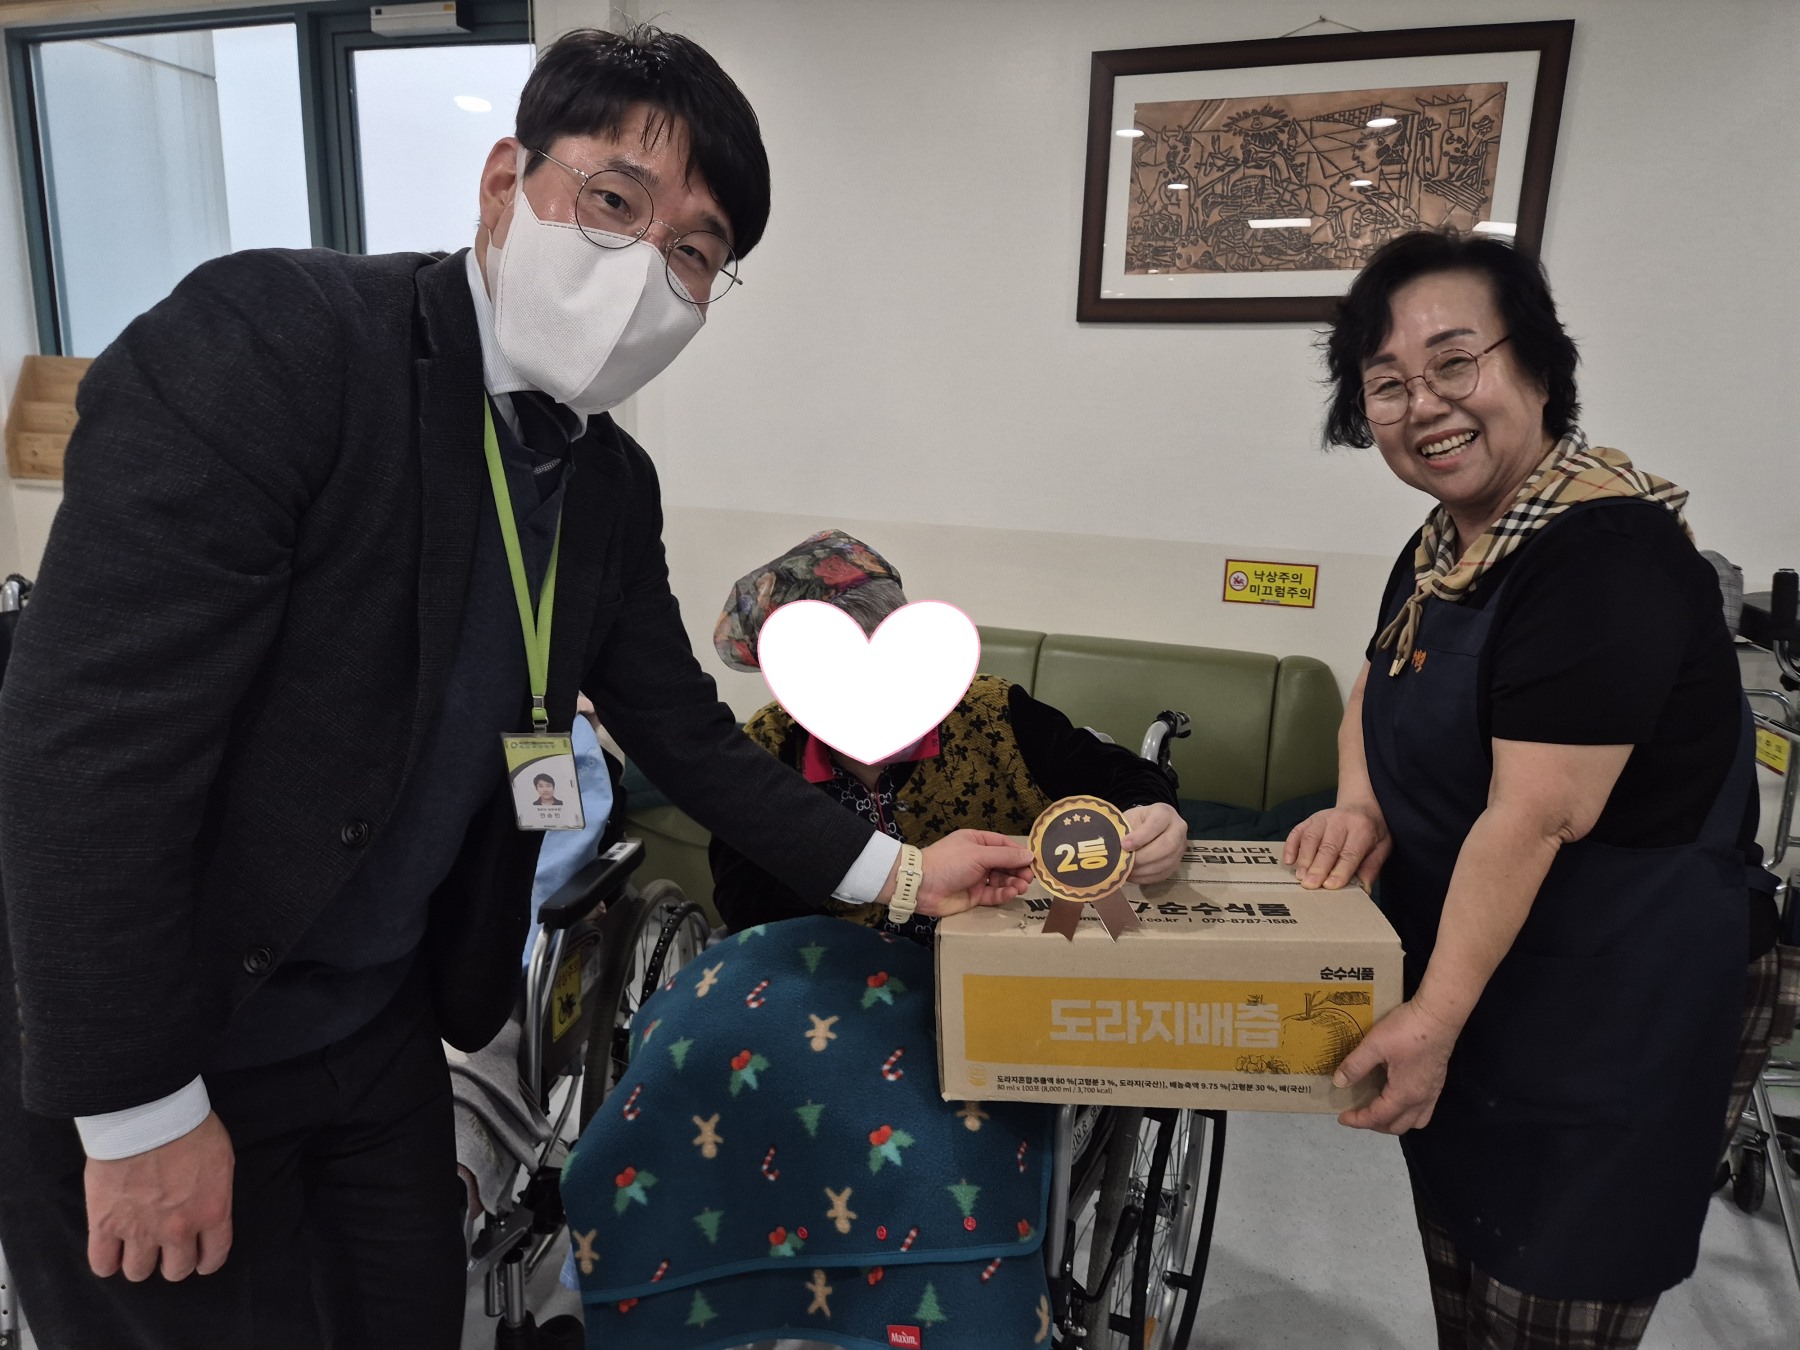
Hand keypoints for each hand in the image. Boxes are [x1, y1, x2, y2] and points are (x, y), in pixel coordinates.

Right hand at [86, 1110, 234, 1281]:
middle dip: (173, 1262)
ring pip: (139, 1272)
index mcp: (212, 1212)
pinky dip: (106, 1263)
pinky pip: (102, 1264)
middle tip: (166, 1248)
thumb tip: (206, 1205)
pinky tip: (110, 1250)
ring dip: (139, 1262)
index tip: (201, 1259)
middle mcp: (178, 1230)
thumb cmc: (190, 1127)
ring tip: (136, 1247)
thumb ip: (214, 1192)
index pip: (214, 1256)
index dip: (206, 1261)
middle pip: (176, 1270)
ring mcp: (140, 1231)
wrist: (148, 1115)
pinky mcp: (105, 1225)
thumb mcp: (221, 1159)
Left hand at [912, 830, 1032, 917]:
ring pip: (1001, 880)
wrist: (921, 886)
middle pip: (1005, 864)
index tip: (1034, 860)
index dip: (1019, 853)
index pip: (1003, 845)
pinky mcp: (974, 896)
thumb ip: (1005, 856)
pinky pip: (994, 895)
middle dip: (1018, 870)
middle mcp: (977, 859)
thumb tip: (1030, 855)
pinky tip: (1012, 893)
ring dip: (1013, 883)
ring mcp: (976, 878)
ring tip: (1022, 886)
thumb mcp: (978, 854)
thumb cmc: (949, 862)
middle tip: (1030, 877)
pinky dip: (1004, 894)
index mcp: (976, 842)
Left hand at [1122, 803, 1184, 884]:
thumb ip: (1127, 831)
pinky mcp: (1176, 863)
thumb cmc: (1136, 821)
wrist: (1148, 826)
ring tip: (1127, 870)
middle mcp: (1178, 829)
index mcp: (1165, 813)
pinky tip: (1133, 875)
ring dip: (1144, 870)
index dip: (1140, 837)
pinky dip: (1145, 877)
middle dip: (1144, 857)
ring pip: (1166, 862)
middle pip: (1167, 846)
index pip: (1156, 824)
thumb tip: (1117, 850)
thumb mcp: (1130, 818)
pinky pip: (1163, 874)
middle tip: (1126, 861)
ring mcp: (1180, 848)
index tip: (1124, 845)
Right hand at [1283, 802, 1390, 889]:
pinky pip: (1296, 831)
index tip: (1330, 885)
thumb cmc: (1372, 830)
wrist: (1362, 805)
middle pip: (1327, 846)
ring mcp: (1322, 818)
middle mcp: (1340, 821)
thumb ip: (1371, 867)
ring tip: (1301, 876)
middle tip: (1310, 885)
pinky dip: (1290, 846)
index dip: (1340, 870)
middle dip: (1318, 867)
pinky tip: (1289, 861)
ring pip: (1310, 838)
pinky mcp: (1309, 819)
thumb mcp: (1382, 846)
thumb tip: (1364, 890)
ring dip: (1304, 859)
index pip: (1349, 853)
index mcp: (1362, 828)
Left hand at [1333, 997, 1458, 1133]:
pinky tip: (1397, 1096)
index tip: (1342, 1117)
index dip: (1358, 1120)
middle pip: (1398, 1126)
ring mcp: (1433, 1092)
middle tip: (1358, 1113)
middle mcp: (1421, 1099)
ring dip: (1394, 1121)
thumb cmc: (1407, 1030)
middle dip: (1375, 1124)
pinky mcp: (1437, 1082)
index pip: (1378, 1118)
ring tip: (1378, 1109)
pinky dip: (1408, 1111)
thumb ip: (1355, 1066)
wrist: (1439, 1015)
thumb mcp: (1374, 1045)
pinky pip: (1424, 1109)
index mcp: (1404, 1095)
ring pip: (1415, 1121)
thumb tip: (1339, 1083)